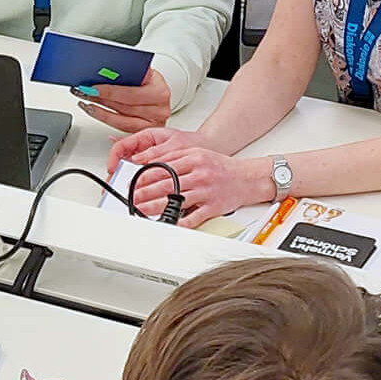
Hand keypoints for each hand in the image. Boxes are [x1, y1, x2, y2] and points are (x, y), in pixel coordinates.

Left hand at [77, 67, 172, 134]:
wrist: (160, 95)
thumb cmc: (151, 82)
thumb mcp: (144, 72)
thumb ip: (130, 72)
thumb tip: (106, 72)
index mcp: (160, 92)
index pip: (130, 93)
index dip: (110, 91)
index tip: (93, 87)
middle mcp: (159, 110)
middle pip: (123, 107)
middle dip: (100, 99)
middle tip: (84, 92)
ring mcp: (152, 124)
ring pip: (120, 121)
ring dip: (99, 112)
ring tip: (86, 103)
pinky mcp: (143, 132)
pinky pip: (121, 130)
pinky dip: (106, 121)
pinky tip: (95, 113)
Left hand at [119, 133, 271, 228]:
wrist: (248, 178)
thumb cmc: (221, 167)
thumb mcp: (199, 154)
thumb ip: (176, 157)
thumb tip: (153, 163)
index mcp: (194, 159)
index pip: (163, 169)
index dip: (144, 177)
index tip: (133, 184)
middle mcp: (200, 175)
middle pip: (166, 185)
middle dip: (144, 193)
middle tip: (132, 199)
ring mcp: (206, 191)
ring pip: (176, 200)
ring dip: (155, 207)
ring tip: (141, 211)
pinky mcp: (213, 207)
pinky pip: (194, 217)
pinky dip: (181, 222)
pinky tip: (168, 225)